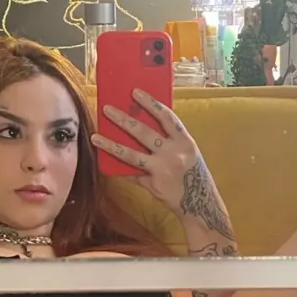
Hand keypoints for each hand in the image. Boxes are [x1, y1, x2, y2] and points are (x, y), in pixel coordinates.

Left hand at [91, 88, 219, 220]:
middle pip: (144, 132)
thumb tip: (143, 126)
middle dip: (123, 120)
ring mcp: (162, 170)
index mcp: (185, 142)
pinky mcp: (153, 185)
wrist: (201, 204)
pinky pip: (132, 174)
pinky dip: (120, 169)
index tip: (135, 92)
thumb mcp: (189, 153)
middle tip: (107, 109)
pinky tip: (105, 164)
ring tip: (96, 137)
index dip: (150, 103)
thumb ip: (171, 141)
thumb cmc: (194, 175)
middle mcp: (173, 153)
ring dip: (112, 145)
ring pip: (132, 155)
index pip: (166, 117)